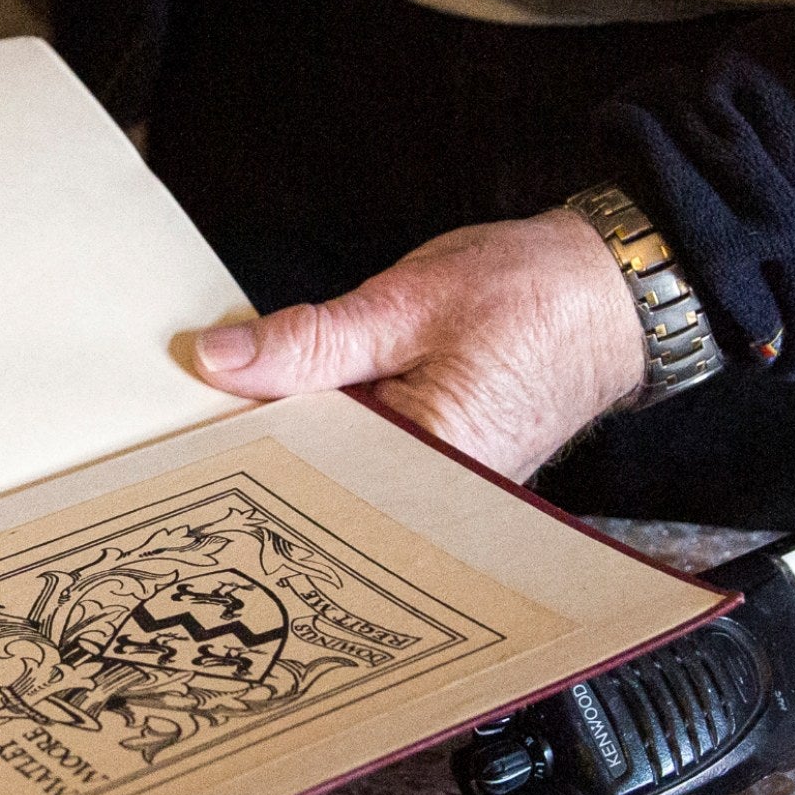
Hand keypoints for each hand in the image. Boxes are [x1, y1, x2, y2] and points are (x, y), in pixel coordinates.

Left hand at [190, 209, 645, 479]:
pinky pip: (367, 461)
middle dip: (261, 448)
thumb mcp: (406, 301)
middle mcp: (437, 499)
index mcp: (430, 466)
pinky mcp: (440, 470)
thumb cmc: (535, 294)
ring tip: (238, 405)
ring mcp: (440, 491)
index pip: (306, 476)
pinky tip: (294, 407)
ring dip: (294, 438)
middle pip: (317, 485)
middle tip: (190, 419)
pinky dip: (331, 433)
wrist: (614, 294)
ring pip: (338, 473)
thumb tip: (221, 360)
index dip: (240, 451)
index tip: (179, 433)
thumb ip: (311, 339)